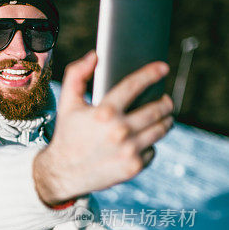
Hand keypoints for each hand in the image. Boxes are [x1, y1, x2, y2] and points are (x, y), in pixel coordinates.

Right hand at [33, 51, 173, 204]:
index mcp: (105, 112)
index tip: (163, 68)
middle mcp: (120, 131)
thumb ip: (77, 74)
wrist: (62, 173)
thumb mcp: (67, 103)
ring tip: (163, 118)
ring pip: (161, 129)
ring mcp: (129, 150)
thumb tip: (94, 56)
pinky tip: (143, 142)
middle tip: (166, 100)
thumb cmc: (67, 134)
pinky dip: (150, 145)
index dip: (151, 73)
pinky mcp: (134, 167)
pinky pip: (153, 150)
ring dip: (166, 121)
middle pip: (157, 109)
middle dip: (166, 102)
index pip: (135, 85)